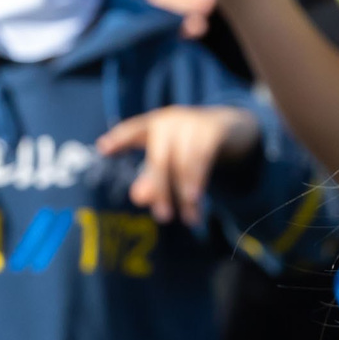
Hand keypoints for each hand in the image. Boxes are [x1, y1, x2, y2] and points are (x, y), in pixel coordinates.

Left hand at [96, 104, 259, 223]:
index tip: (103, 148)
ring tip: (189, 218)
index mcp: (155, 126)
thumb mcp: (174, 162)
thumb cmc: (195, 147)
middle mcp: (171, 121)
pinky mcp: (213, 130)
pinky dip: (197, 181)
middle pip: (160, 158)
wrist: (235, 129)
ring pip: (183, 163)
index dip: (120, 138)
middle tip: (163, 217)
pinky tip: (195, 200)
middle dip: (160, 189)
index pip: (133, 130)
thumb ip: (155, 180)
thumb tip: (137, 198)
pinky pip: (202, 159)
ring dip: (185, 193)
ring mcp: (193, 122)